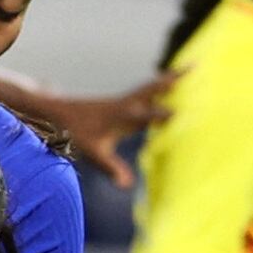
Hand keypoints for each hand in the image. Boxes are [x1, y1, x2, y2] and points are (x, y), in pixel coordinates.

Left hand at [53, 73, 178, 189]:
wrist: (57, 114)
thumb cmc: (75, 134)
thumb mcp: (94, 154)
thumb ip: (112, 168)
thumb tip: (127, 185)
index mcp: (122, 116)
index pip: (148, 114)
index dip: (163, 114)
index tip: (183, 113)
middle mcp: (126, 105)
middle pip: (153, 89)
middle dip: (174, 80)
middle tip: (194, 67)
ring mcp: (124, 101)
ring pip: (150, 87)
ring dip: (169, 79)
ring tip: (189, 69)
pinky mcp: (121, 102)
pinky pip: (144, 91)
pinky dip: (158, 86)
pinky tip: (166, 85)